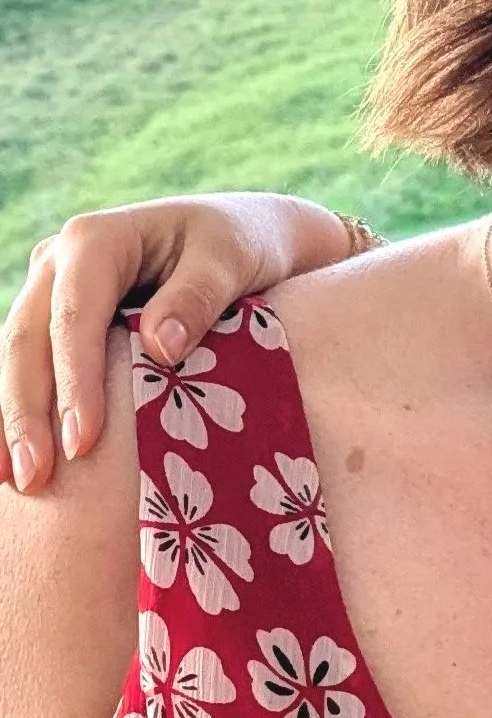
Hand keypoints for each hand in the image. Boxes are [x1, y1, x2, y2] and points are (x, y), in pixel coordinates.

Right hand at [1, 194, 352, 491]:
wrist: (241, 235)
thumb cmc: (241, 246)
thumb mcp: (231, 261)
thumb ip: (198, 297)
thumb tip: (159, 346)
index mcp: (96, 241)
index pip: (74, 316)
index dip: (75, 381)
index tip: (83, 442)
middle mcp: (59, 262)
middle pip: (27, 340)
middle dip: (26, 412)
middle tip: (33, 478)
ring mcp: (51, 291)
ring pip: (17, 358)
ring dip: (13, 421)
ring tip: (18, 483)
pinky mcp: (57, 320)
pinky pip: (32, 368)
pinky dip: (24, 413)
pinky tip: (19, 463)